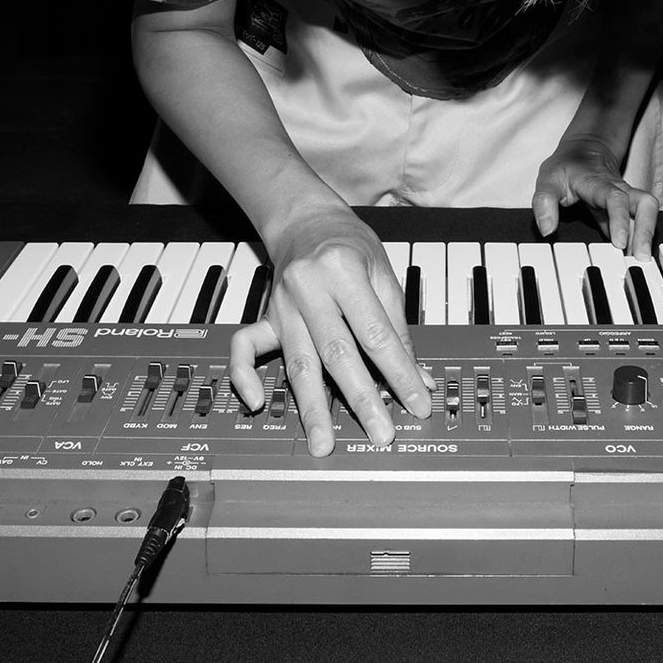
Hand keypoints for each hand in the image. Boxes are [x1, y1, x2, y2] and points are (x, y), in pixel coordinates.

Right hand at [228, 203, 433, 455]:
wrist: (305, 219)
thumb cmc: (349, 244)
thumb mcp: (383, 273)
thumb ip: (398, 327)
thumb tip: (417, 378)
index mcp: (344, 271)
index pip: (377, 334)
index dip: (400, 373)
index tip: (418, 402)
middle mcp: (309, 288)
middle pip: (337, 353)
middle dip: (362, 399)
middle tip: (380, 433)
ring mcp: (282, 305)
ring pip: (297, 362)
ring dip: (312, 407)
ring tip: (323, 442)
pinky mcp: (265, 317)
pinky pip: (244, 347)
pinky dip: (244, 375)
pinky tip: (255, 401)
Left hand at [532, 134, 660, 256]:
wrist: (584, 151)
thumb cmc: (567, 166)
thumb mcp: (547, 179)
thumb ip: (544, 203)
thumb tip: (547, 229)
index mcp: (599, 183)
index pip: (615, 199)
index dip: (620, 220)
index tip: (619, 242)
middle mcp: (618, 190)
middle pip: (645, 205)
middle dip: (646, 231)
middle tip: (641, 256)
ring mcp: (625, 199)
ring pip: (646, 213)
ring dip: (646, 236)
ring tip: (640, 259)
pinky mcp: (624, 210)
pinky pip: (636, 223)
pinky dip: (637, 239)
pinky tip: (632, 256)